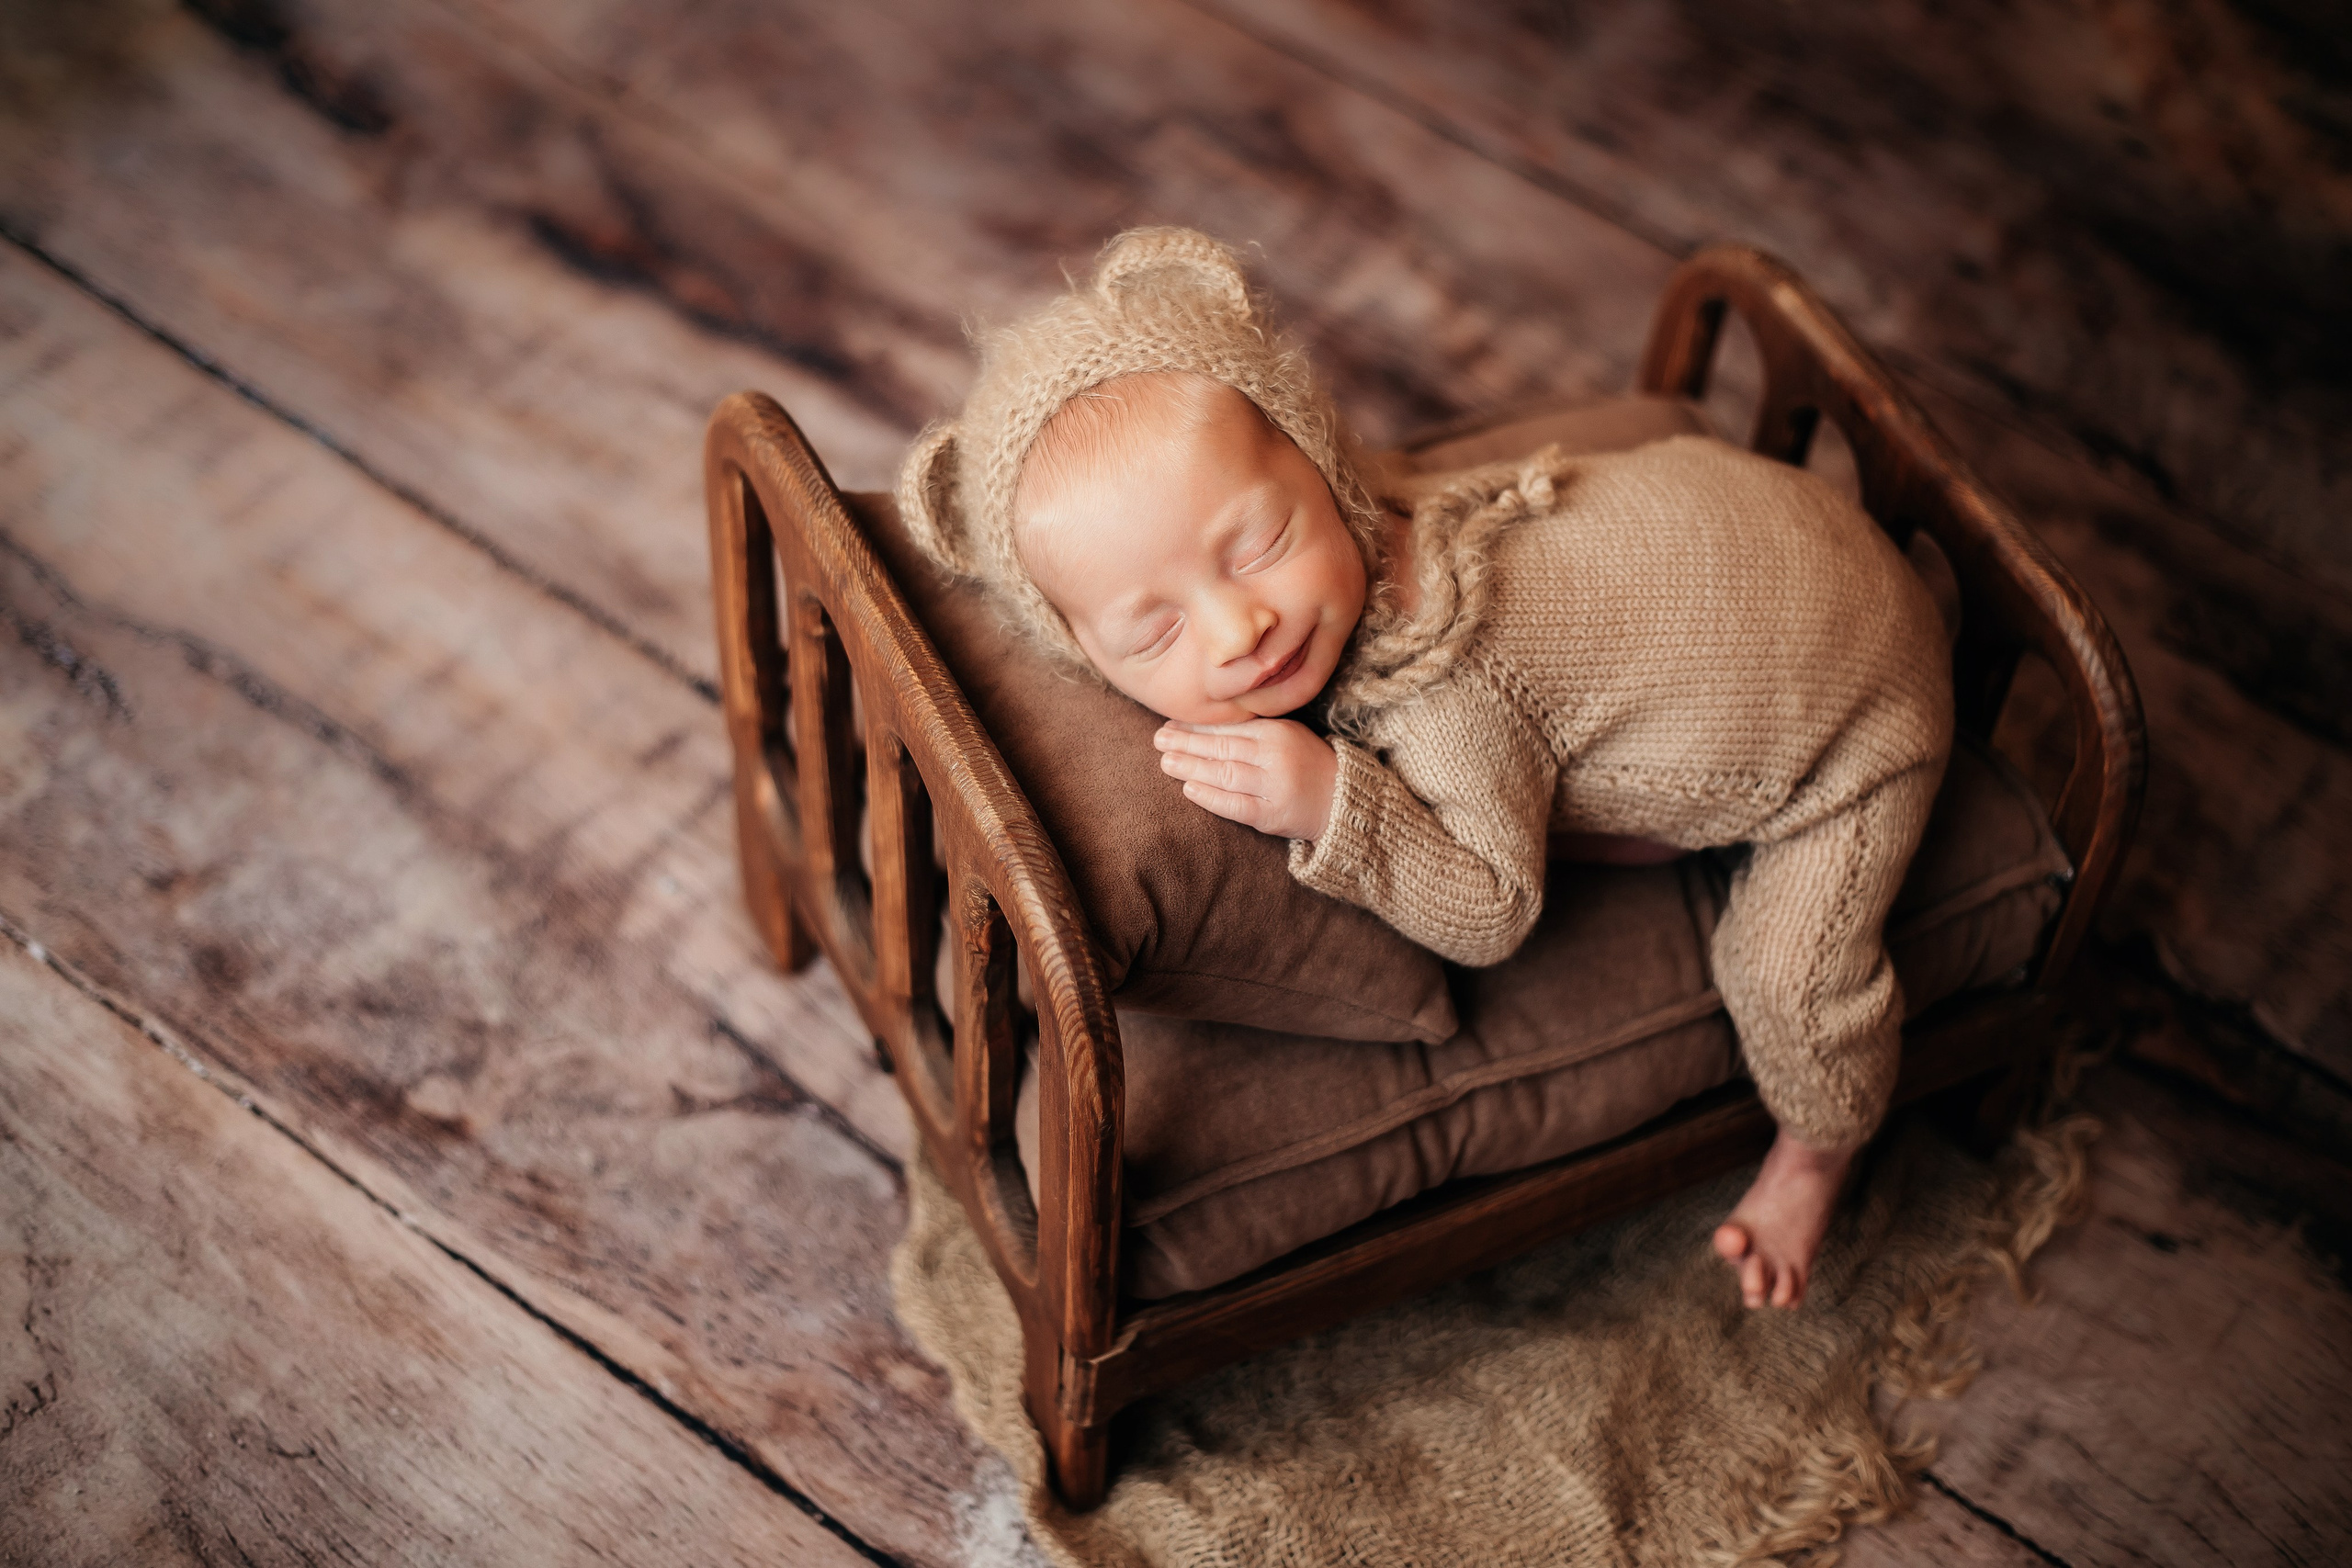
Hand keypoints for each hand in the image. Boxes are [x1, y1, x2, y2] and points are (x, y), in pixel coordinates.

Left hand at [1154, 718, 1336, 840]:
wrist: (1342, 800)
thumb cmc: (1307, 765)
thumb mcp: (1287, 736)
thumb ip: (1251, 731)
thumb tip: (1201, 727)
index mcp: (1277, 732)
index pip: (1229, 726)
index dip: (1197, 725)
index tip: (1171, 723)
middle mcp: (1275, 756)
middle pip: (1222, 747)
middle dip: (1187, 742)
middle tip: (1158, 739)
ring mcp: (1274, 786)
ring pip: (1224, 774)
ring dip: (1191, 767)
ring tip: (1165, 761)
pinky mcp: (1272, 815)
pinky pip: (1235, 805)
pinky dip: (1210, 797)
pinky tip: (1189, 788)